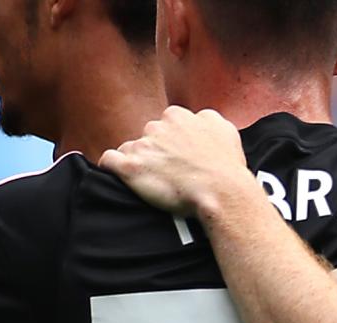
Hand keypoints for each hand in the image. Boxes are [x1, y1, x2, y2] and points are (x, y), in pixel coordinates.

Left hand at [98, 107, 257, 216]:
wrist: (222, 192)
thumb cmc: (227, 168)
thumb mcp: (226, 131)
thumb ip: (208, 119)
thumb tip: (200, 119)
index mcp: (177, 116)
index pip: (166, 124)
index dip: (172, 143)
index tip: (180, 158)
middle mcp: (158, 126)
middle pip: (147, 136)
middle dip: (155, 152)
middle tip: (171, 173)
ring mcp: (143, 146)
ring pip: (130, 149)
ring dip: (139, 163)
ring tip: (156, 182)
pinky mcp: (130, 167)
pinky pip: (109, 160)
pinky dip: (113, 168)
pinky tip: (124, 178)